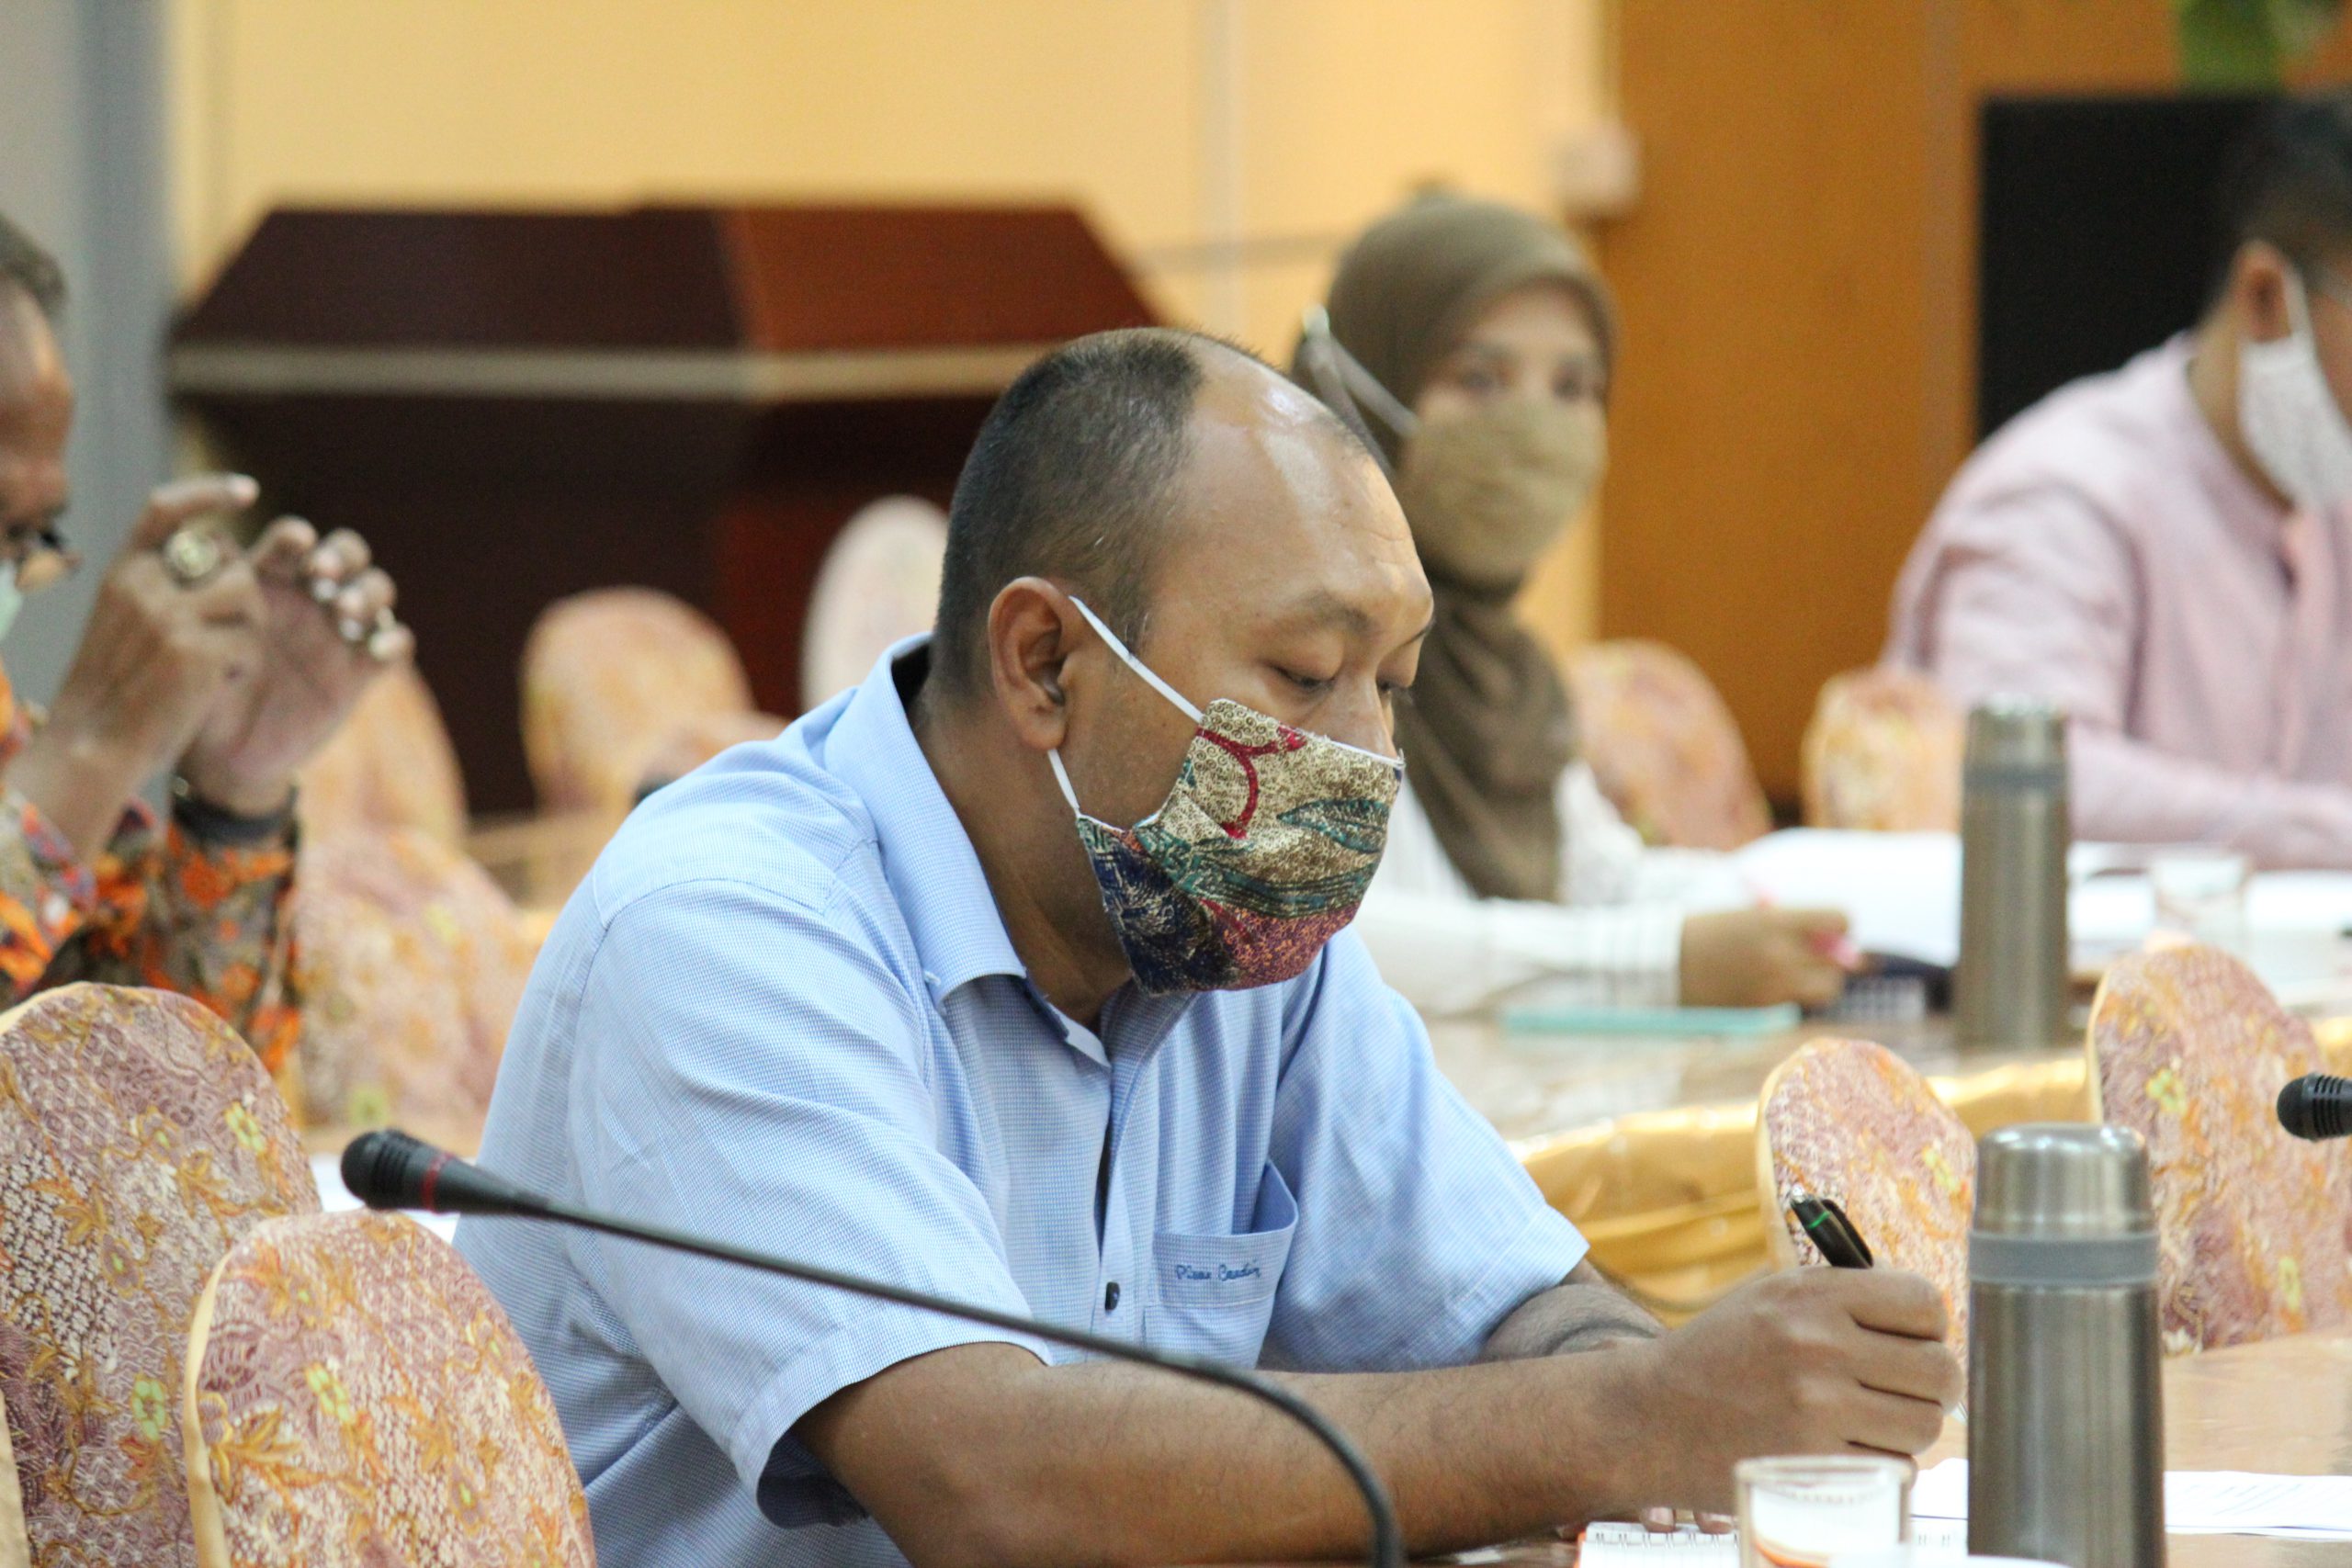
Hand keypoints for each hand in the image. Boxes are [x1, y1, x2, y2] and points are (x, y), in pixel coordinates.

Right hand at [11, 477, 272, 856]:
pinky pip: (250, 640)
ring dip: (252, 627)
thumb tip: (218, 553)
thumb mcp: (123, 622)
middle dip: (245, 590)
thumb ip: (160, 586)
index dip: (208, 493)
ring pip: (249, 593)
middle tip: (231, 632)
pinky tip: (218, 683)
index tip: (247, 490)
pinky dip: (245, 663)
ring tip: (225, 660)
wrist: (91, 749)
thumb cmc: (114, 692)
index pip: (164, 509)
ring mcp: (166, 616)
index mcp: (121, 572)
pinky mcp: (193, 651)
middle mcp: (141, 584)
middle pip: (228, 557)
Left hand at [176, 517, 412, 815]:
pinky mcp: (361, 673)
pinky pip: (395, 645)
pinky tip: (376, 649)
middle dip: (341, 556)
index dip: (296, 536)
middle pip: (346, 554)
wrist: (224, 758)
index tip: (292, 544)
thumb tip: (208, 541)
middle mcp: (309, 602)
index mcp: (268, 584)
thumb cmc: (200, 690)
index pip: (292, 542)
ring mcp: (339, 636)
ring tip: (345, 611)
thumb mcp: (192, 643)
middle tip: (322, 574)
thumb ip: (203, 595)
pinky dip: (394, 640)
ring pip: (376, 591)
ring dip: (368, 592)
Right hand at [1614, 1268, 1960, 1513]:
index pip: (1923, 1302)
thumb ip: (1843, 1298)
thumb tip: (1924, 1318)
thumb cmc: (1717, 1354)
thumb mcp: (1771, 1297)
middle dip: (1931, 1384)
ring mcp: (1817, 1407)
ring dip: (1907, 1428)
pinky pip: (1896, 1468)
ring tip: (1871, 1423)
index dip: (1929, 1327)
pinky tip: (1849, 1450)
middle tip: (1904, 1391)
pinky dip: (1884, 1464)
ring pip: (1924, 1424)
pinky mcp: (1813, 1463)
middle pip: (1939, 1369)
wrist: (1649, 1416)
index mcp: (1811, 1294)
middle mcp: (1817, 1344)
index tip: (1912, 1342)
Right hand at [1680, 906, 1850, 1007]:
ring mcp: (1773, 986)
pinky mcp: (1764, 1009)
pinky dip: (1797, 995)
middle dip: (1833, 957)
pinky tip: (1775, 985)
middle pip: (1839, 961)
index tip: (1829, 928)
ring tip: (1801, 972)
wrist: (1665, 964)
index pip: (1840, 920)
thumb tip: (1833, 938)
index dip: (1840, 924)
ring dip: (1821, 980)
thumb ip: (1790, 923)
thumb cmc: (1707, 930)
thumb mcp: (1748, 914)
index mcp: (1775, 922)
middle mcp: (1780, 955)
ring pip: (1826, 988)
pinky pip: (1800, 1004)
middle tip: (1820, 953)